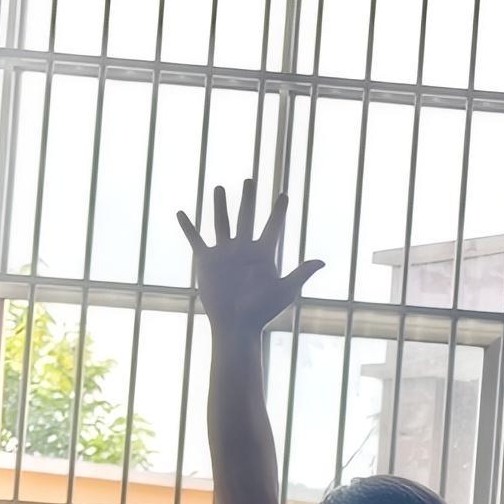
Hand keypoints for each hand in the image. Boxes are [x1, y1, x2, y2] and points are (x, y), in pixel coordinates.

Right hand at [175, 179, 322, 340]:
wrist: (236, 324)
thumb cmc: (262, 311)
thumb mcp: (284, 291)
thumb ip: (301, 273)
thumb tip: (321, 261)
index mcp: (264, 254)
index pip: (274, 227)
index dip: (279, 211)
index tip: (284, 194)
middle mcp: (244, 249)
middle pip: (247, 217)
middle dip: (248, 199)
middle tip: (250, 179)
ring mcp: (224, 253)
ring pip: (222, 222)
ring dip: (220, 205)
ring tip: (219, 187)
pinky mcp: (206, 260)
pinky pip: (195, 239)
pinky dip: (187, 227)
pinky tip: (181, 213)